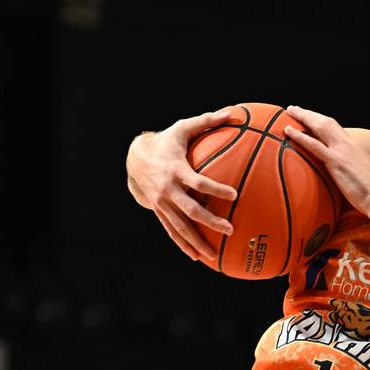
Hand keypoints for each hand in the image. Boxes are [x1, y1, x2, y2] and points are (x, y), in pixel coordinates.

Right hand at [126, 111, 238, 260]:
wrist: (135, 158)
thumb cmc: (166, 142)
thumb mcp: (183, 128)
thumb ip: (207, 122)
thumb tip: (232, 112)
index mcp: (176, 170)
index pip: (198, 182)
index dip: (215, 189)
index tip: (234, 195)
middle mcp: (168, 190)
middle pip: (190, 210)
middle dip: (210, 222)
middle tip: (230, 229)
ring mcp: (161, 204)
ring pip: (180, 227)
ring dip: (197, 242)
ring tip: (214, 256)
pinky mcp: (158, 212)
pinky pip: (172, 232)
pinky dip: (184, 245)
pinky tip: (197, 256)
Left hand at [283, 105, 369, 214]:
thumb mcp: (360, 173)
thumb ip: (348, 166)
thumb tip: (340, 171)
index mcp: (354, 146)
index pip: (335, 128)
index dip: (321, 120)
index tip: (310, 117)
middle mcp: (348, 144)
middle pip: (326, 122)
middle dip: (309, 114)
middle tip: (294, 109)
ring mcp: (342, 151)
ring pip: (320, 127)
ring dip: (303, 117)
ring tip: (290, 111)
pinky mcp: (336, 161)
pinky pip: (314, 145)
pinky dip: (300, 136)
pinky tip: (289, 131)